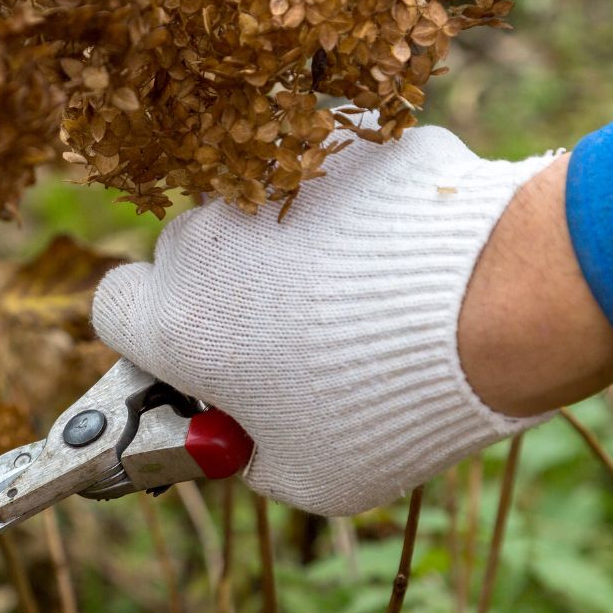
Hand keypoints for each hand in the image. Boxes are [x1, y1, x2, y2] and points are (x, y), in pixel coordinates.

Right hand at [91, 124, 583, 515]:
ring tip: (372, 294)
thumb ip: (247, 453)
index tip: (205, 366)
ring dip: (294, 244)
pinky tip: (411, 249)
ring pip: (263, 210)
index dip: (153, 340)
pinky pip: (331, 174)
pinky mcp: (340, 134)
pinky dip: (357, 205)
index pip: (114, 310)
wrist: (497, 300)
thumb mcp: (310, 478)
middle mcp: (206, 236)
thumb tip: (241, 432)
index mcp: (177, 322)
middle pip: (190, 257)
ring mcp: (272, 175)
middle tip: (299, 341)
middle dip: (228, 292)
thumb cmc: (393, 408)